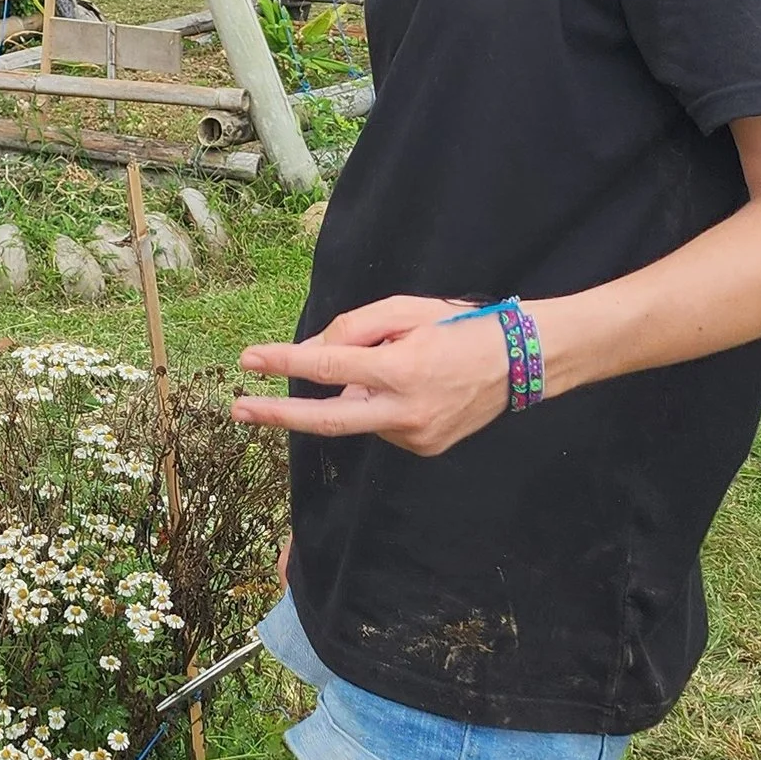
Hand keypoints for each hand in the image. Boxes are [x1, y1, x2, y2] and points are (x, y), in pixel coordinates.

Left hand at [235, 296, 513, 458]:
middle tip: (238, 408)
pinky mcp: (423, 448)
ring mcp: (415, 437)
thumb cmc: (461, 326)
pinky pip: (381, 425)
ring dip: (355, 393)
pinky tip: (409, 387)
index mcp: (402, 369)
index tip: (250, 359)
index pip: (329, 368)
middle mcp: (406, 411)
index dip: (285, 363)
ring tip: (397, 365)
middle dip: (278, 415)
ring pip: (359, 415)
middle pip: (327, 420)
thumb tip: (311, 353)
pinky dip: (378, 404)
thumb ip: (354, 329)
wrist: (522, 362)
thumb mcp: (406, 310)